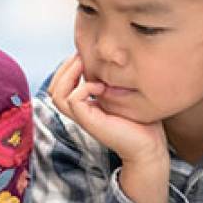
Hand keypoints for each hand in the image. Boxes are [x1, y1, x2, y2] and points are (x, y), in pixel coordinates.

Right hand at [48, 55, 167, 165]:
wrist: (150, 146)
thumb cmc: (141, 121)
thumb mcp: (122, 95)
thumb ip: (109, 82)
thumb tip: (106, 61)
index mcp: (84, 106)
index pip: (59, 85)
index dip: (66, 68)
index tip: (84, 56)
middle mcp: (79, 112)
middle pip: (52, 89)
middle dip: (64, 68)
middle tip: (81, 56)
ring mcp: (82, 118)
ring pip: (56, 95)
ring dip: (68, 75)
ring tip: (84, 66)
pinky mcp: (89, 122)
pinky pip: (73, 100)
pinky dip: (83, 88)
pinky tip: (100, 86)